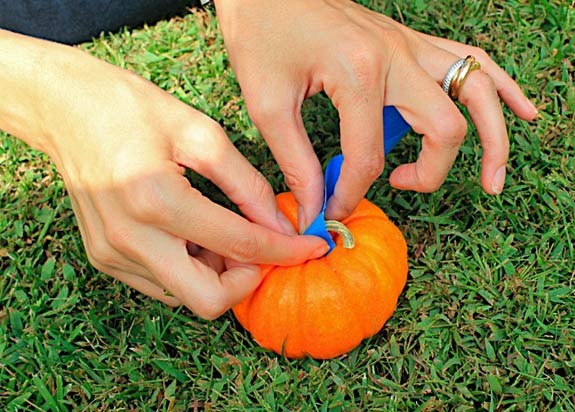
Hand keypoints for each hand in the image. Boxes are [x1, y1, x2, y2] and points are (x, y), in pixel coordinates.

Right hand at [0, 30, 327, 318]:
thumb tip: (281, 225)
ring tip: (225, 231)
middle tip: (263, 246)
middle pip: (208, 299)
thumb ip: (246, 184)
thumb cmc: (133, 109)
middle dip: (247, 279)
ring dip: (218, 273)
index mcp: (156, 200)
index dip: (284, 251)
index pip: (239, 245)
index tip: (312, 247)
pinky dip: (190, 268)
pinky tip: (196, 235)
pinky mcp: (104, 258)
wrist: (65, 108)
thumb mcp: (201, 133)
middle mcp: (129, 238)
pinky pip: (162, 284)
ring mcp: (112, 254)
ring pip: (185, 295)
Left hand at [214, 0, 536, 228]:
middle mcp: (398, 56)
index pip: (370, 156)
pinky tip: (522, 112)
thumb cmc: (261, 34)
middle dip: (432, 173)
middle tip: (405, 190)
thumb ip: (295, 161)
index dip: (352, 192)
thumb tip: (314, 208)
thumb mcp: (266, 103)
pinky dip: (502, 90)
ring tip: (493, 181)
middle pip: (445, 128)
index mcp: (360, 73)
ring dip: (494, 138)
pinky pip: (473, 61)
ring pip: (477, 91)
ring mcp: (411, 44)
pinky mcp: (412, 40)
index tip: (334, 209)